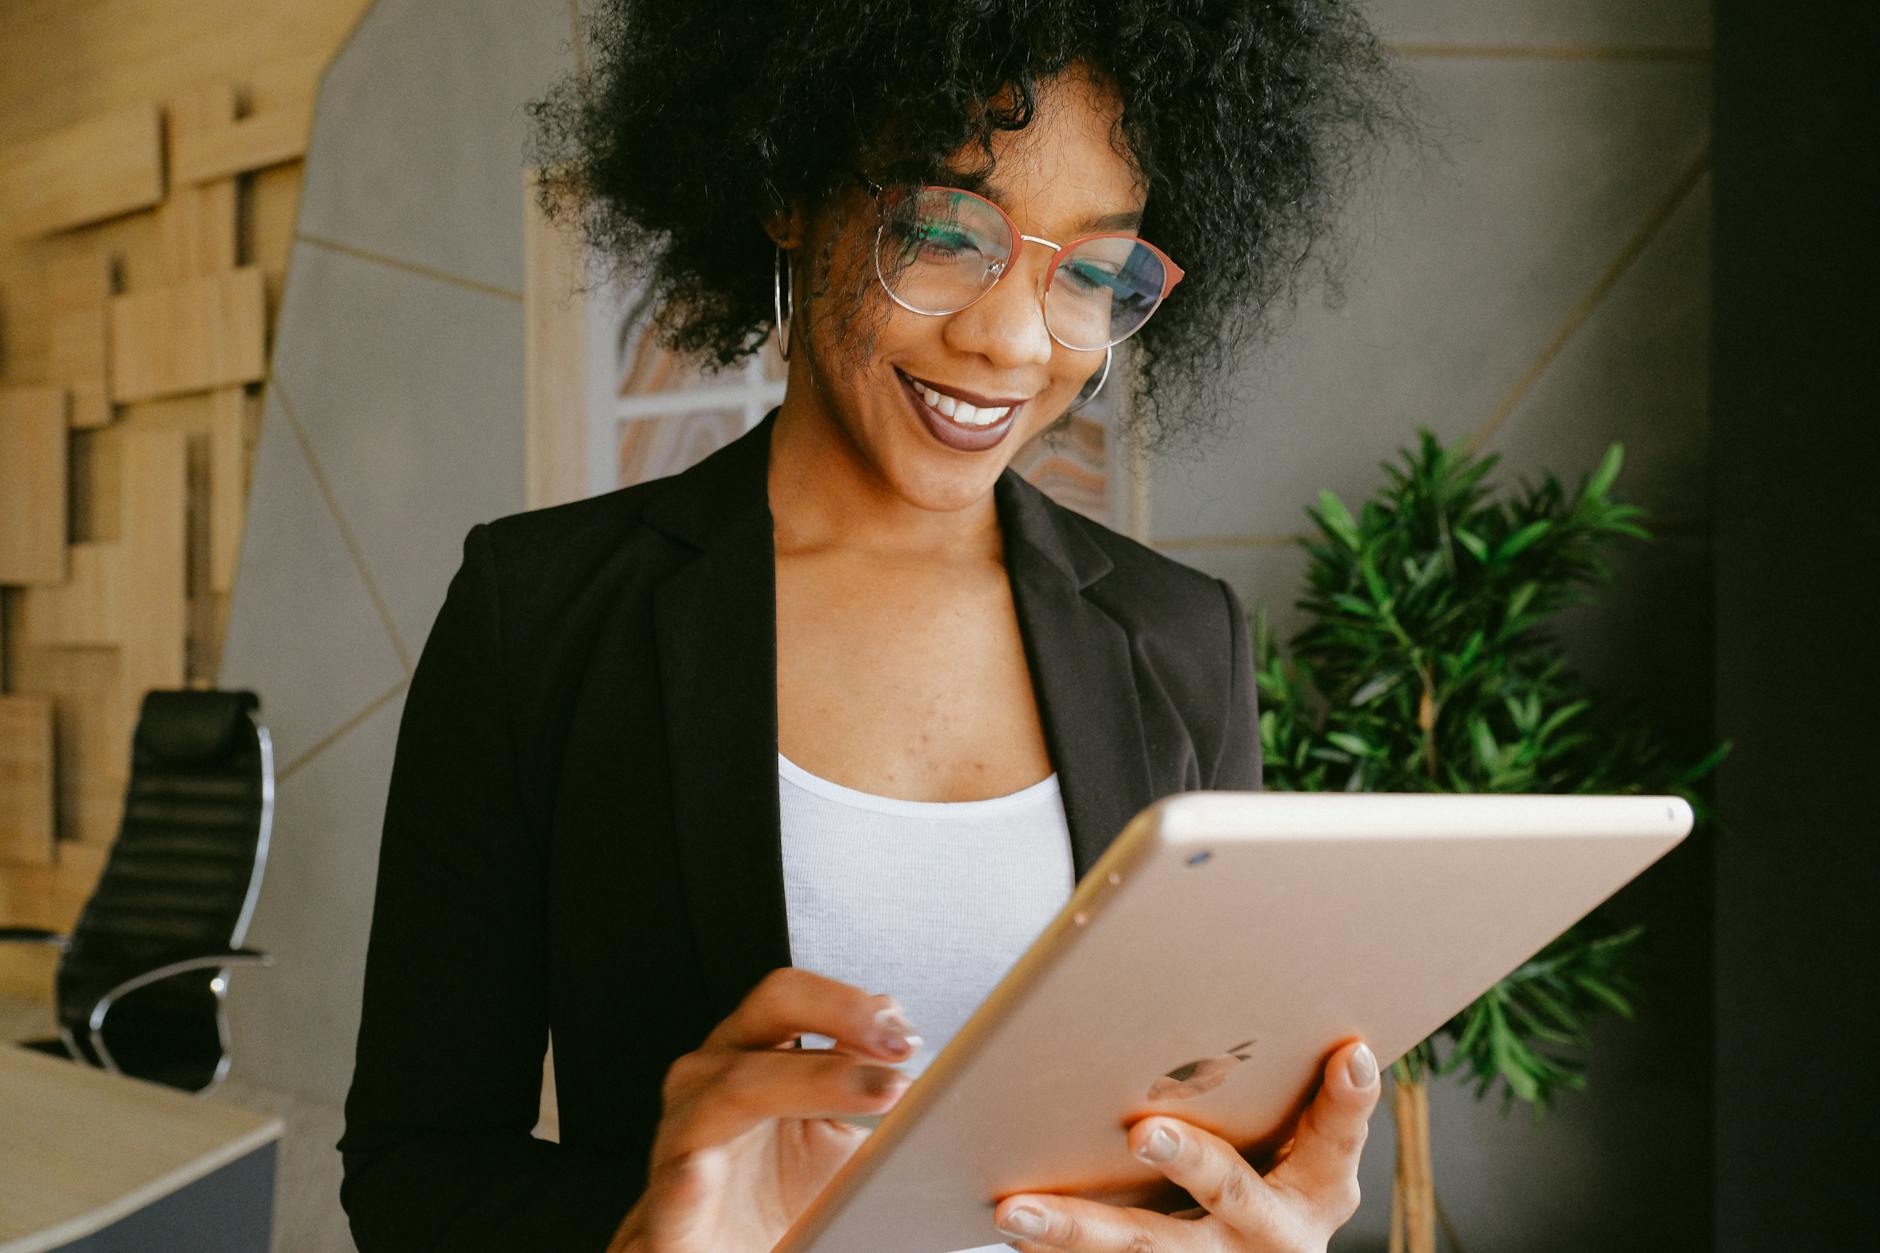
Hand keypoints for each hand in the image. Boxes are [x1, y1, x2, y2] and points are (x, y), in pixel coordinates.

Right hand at [606, 968, 920, 1252]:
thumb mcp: (841, 1131)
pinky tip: (706, 1171)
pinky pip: (674, 1187)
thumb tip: (921, 1052)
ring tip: (871, 1095)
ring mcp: (683, 1140)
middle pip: (767, 1016)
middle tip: (898, 1051)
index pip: (793, 998)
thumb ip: (870, 1081)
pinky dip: (689, 1178)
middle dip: (838, 1020)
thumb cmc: (785, 1194)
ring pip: (730, 1091)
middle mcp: (713, 1081)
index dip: (851, 1005)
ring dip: (805, 1085)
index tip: (906, 1036)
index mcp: (752, 1052)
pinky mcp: (668, 1212)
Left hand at [993, 1038, 1380, 1252]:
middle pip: (1228, 1189)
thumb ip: (1301, 1094)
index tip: (1347, 1053)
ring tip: (1018, 1209)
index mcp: (1320, 1188)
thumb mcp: (1306, 1148)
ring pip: (1145, 1247)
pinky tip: (1012, 1235)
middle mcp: (1273, 1231)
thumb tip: (1314, 1016)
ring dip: (1078, 1228)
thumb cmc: (1277, 1177)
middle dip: (1187, 1159)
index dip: (1348, 1098)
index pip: (1338, 1135)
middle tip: (1143, 1130)